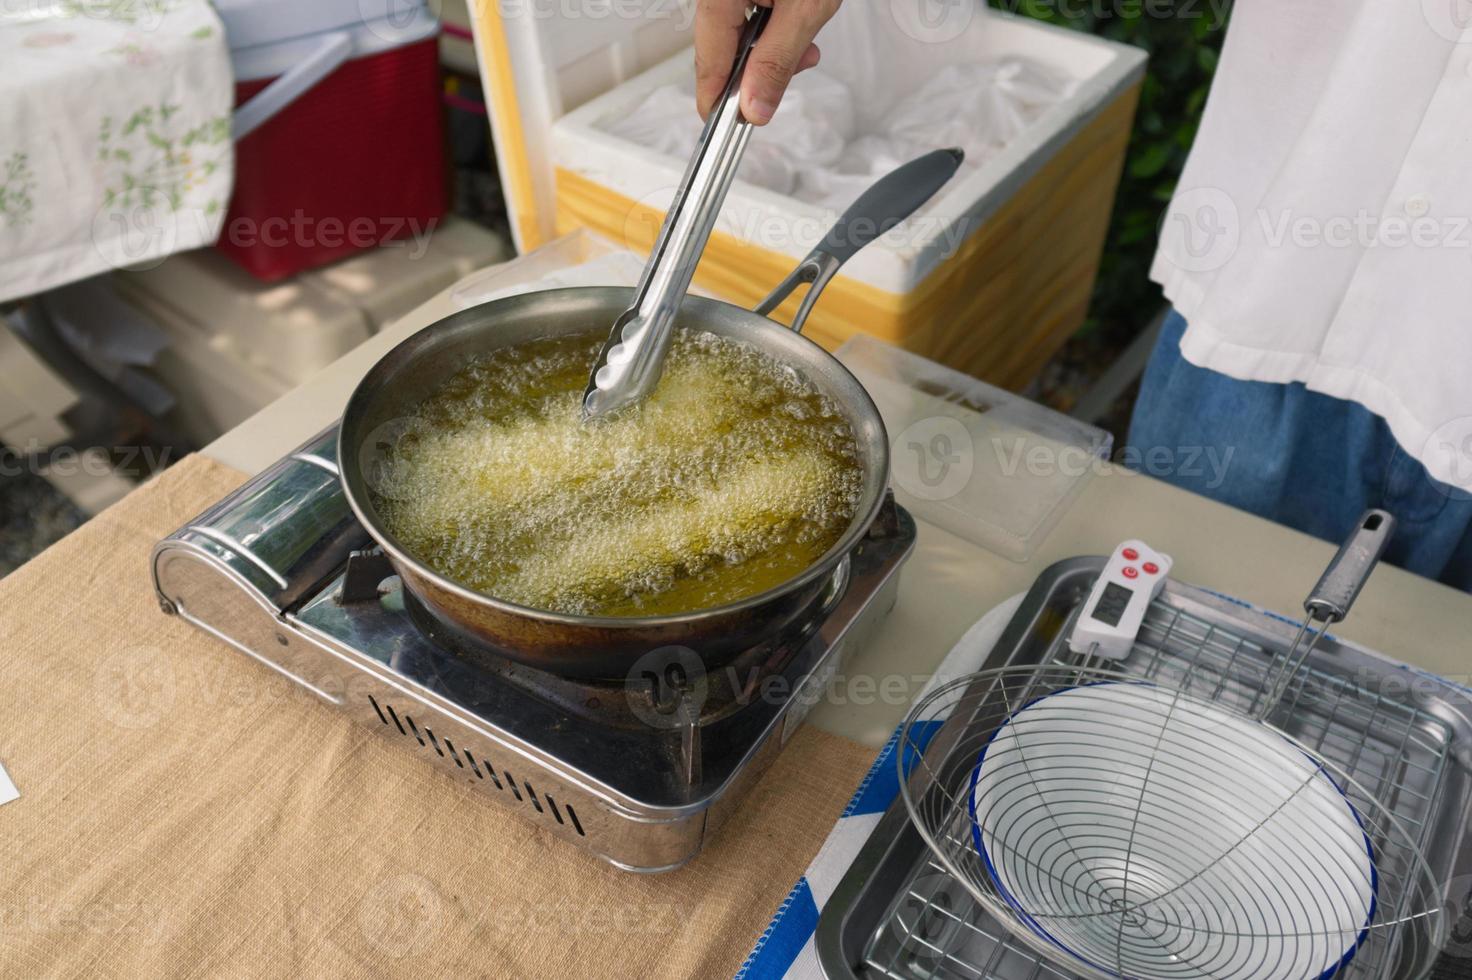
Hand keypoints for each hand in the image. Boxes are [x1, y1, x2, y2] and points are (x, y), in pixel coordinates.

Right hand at [695, 0, 839, 125]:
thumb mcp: (805, 9)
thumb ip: (777, 60)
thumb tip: (754, 108)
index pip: (708, 61)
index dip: (718, 101)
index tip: (728, 129)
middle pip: (719, 48)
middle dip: (756, 71)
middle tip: (790, 76)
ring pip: (733, 33)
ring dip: (768, 50)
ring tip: (805, 49)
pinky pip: (743, 13)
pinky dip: (770, 27)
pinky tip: (795, 26)